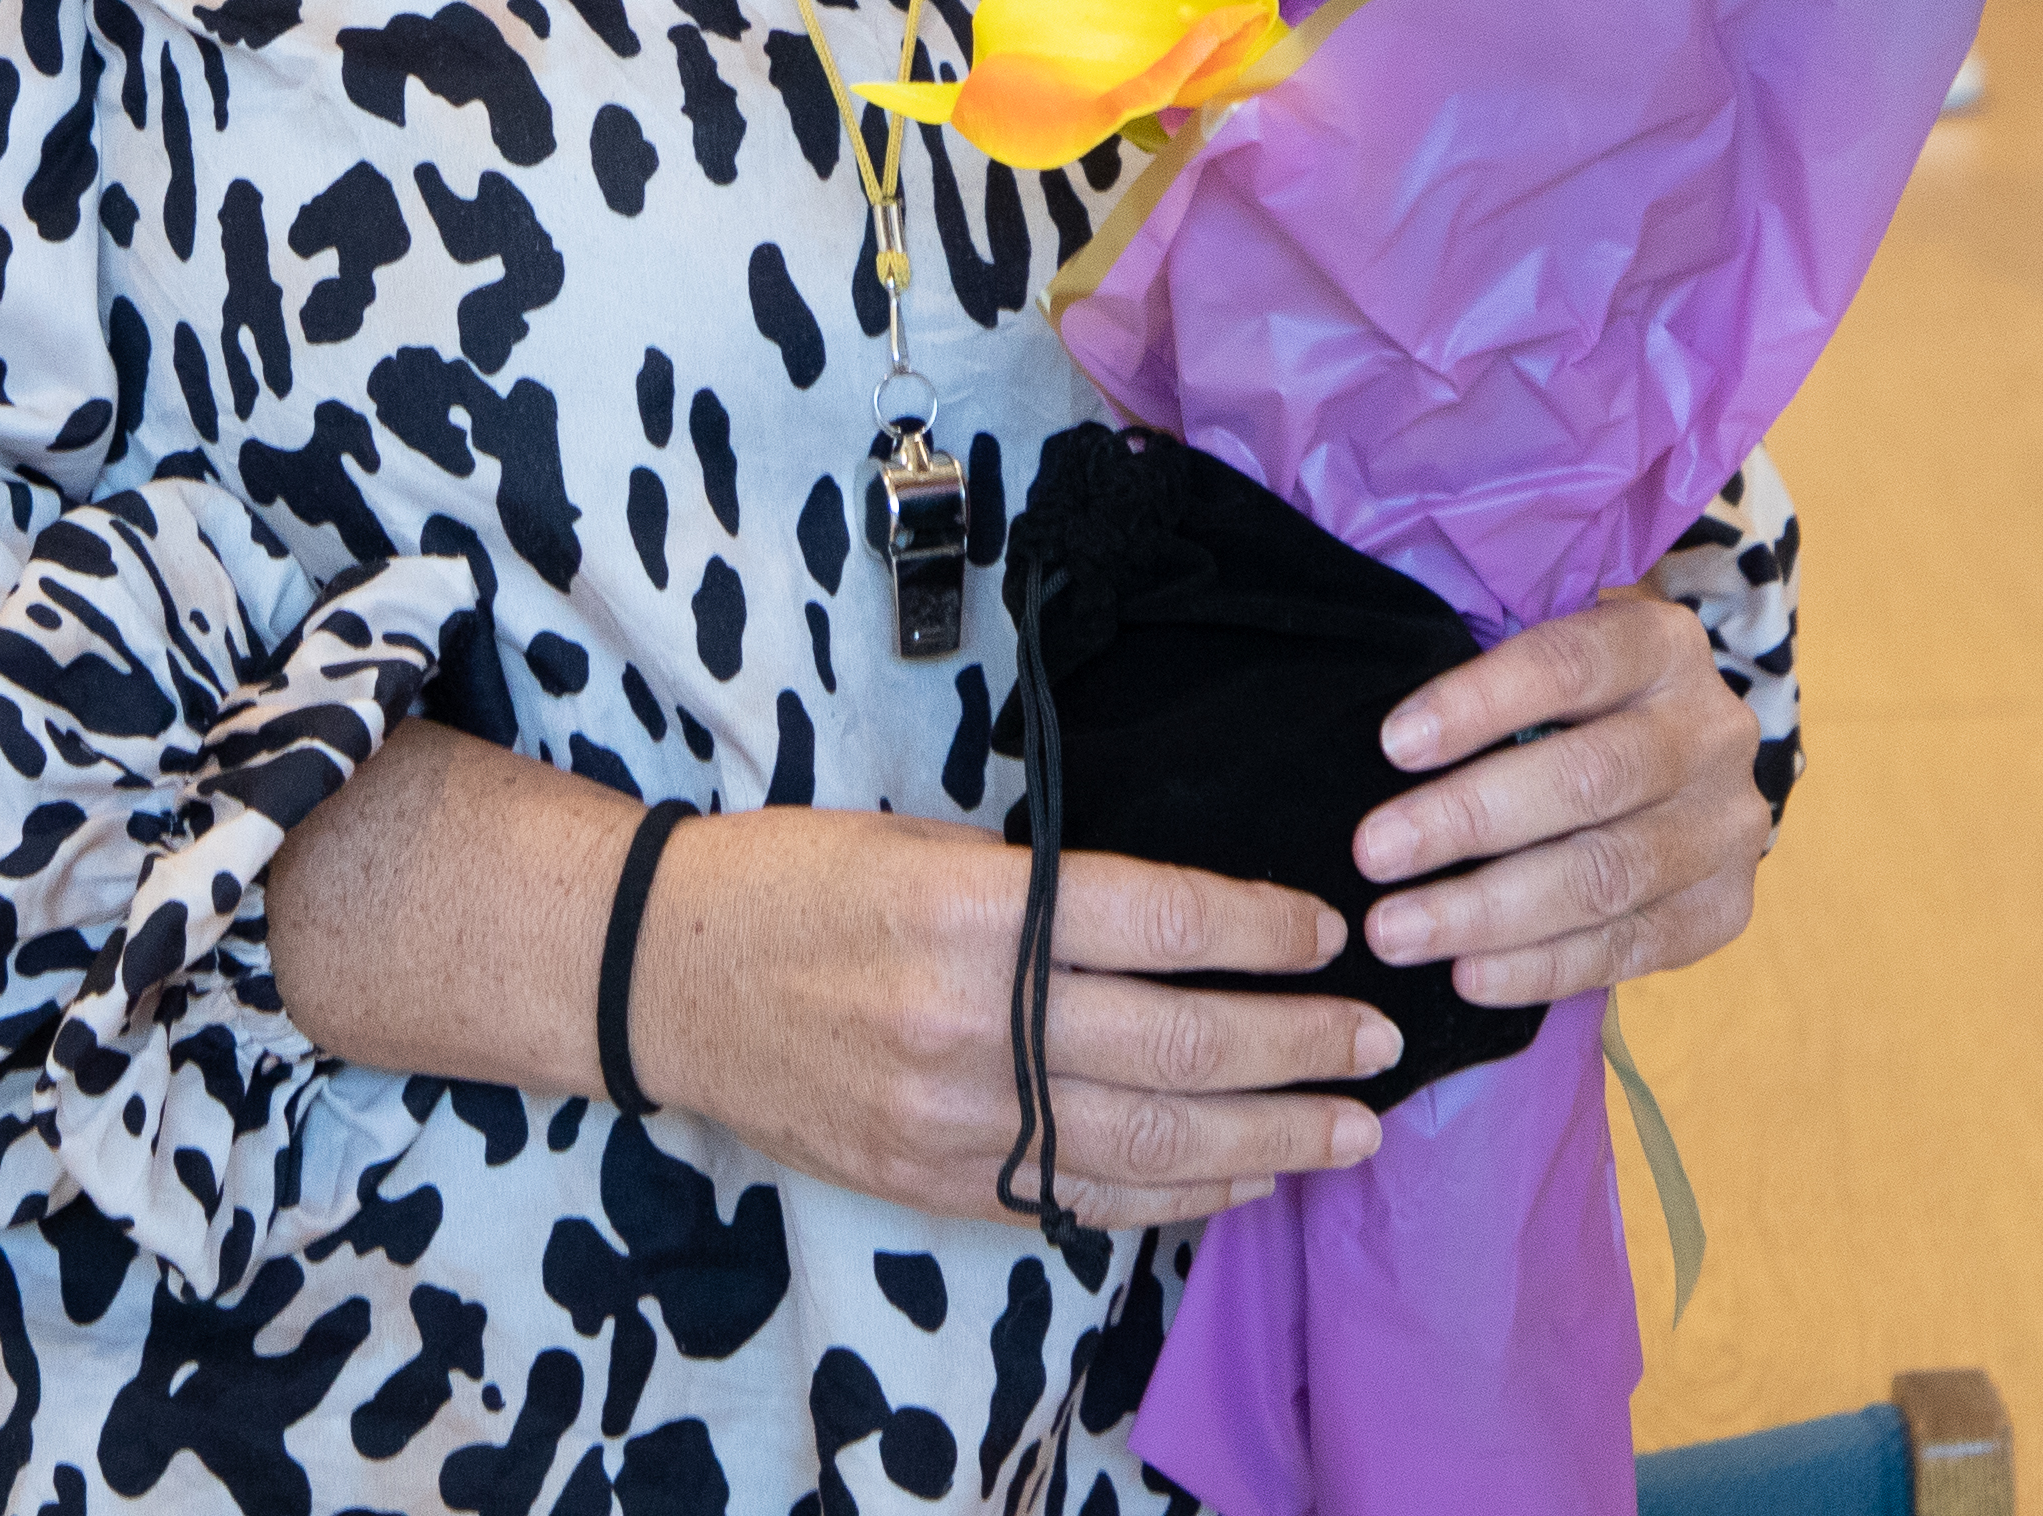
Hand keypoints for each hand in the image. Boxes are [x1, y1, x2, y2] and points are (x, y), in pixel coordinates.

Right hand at [639, 811, 1381, 1234]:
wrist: (663, 975)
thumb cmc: (798, 881)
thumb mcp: (925, 842)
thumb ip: (1049, 888)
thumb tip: (1192, 921)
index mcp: (976, 910)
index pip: (1166, 923)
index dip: (1266, 931)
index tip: (1332, 932)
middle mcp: (973, 1022)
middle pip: (1181, 1045)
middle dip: (1300, 1045)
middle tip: (1380, 1039)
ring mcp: (954, 1120)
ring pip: (1153, 1144)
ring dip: (1271, 1138)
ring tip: (1351, 1127)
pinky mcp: (935, 1184)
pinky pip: (1083, 1200)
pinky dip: (1178, 1197)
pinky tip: (1245, 1179)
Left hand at [1350, 591, 1777, 1013]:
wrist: (1684, 768)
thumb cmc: (1579, 708)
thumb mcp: (1552, 666)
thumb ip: (1493, 683)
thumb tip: (1387, 745)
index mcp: (1663, 645)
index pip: (1568, 665)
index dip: (1479, 704)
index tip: (1392, 746)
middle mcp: (1711, 732)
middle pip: (1587, 778)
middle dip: (1467, 820)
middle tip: (1373, 855)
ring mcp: (1727, 827)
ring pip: (1606, 875)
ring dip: (1488, 911)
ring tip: (1396, 931)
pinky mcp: (1725, 909)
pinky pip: (1629, 949)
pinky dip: (1541, 968)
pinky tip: (1466, 975)